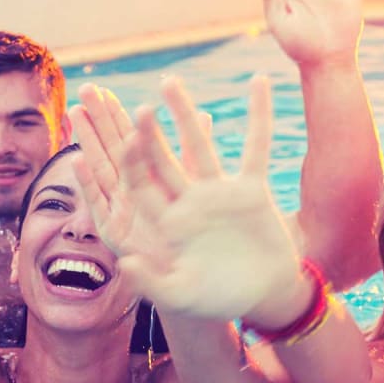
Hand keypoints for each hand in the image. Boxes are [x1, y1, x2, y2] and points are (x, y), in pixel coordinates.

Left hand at [74, 75, 301, 322]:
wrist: (262, 298)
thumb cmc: (217, 301)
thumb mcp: (181, 296)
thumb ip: (151, 282)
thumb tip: (123, 263)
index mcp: (167, 224)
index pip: (141, 186)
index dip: (131, 163)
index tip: (121, 138)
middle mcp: (188, 202)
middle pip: (161, 160)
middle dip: (147, 134)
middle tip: (135, 106)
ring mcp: (218, 193)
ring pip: (199, 145)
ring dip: (185, 114)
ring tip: (169, 82)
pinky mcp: (252, 190)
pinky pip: (256, 147)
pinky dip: (260, 116)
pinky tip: (260, 82)